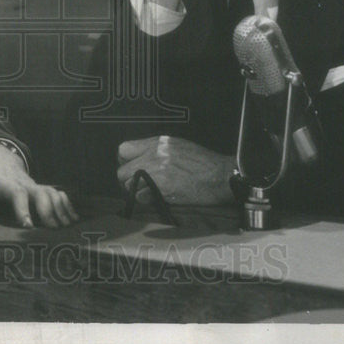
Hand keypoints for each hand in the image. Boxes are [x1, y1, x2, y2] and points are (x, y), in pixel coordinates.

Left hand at [0, 143, 78, 227]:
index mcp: (6, 183)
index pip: (17, 193)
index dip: (23, 208)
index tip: (27, 225)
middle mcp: (23, 183)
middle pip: (40, 192)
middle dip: (47, 209)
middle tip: (53, 228)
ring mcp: (34, 184)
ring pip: (51, 192)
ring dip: (60, 208)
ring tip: (67, 226)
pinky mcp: (40, 188)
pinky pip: (56, 193)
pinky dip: (66, 204)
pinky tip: (73, 218)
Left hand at [116, 135, 235, 205]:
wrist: (222, 176)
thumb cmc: (204, 163)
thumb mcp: (177, 146)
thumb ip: (156, 150)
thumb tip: (140, 159)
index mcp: (157, 143)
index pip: (123, 149)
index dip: (125, 161)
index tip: (132, 167)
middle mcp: (154, 154)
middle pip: (122, 170)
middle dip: (128, 179)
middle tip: (138, 184)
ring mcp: (157, 171)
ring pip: (128, 185)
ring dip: (136, 191)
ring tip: (150, 191)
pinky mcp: (162, 188)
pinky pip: (140, 197)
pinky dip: (146, 200)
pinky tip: (158, 198)